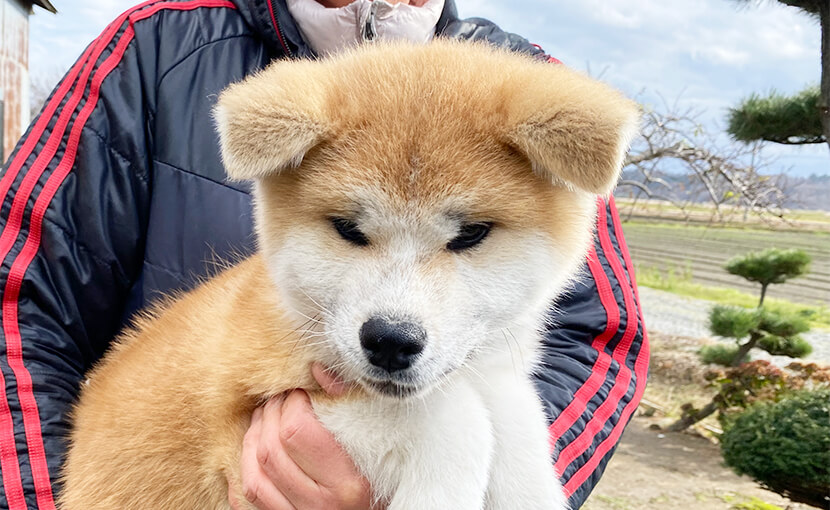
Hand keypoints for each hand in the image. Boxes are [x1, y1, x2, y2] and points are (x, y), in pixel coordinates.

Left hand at [230, 364, 376, 509]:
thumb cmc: (390, 473)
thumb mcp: (384, 438)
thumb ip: (355, 403)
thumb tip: (318, 370)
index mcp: (348, 483)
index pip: (297, 430)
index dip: (293, 402)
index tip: (303, 391)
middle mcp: (322, 505)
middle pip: (272, 448)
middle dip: (271, 412)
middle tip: (283, 397)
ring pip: (256, 471)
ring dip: (254, 434)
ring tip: (267, 414)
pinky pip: (251, 492)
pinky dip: (247, 463)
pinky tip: (256, 443)